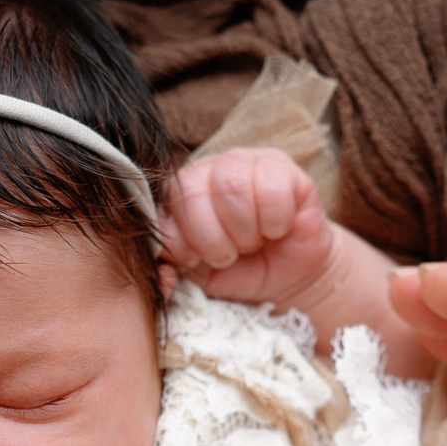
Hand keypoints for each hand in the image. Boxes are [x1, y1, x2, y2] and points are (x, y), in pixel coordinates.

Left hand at [158, 147, 338, 305]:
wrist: (283, 283)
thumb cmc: (235, 273)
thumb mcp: (193, 271)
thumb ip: (169, 256)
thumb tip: (160, 251)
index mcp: (183, 189)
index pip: (168, 197)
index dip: (182, 237)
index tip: (195, 261)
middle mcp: (212, 167)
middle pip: (195, 188)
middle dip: (212, 237)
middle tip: (229, 255)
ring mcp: (249, 162)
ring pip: (232, 185)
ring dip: (244, 231)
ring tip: (253, 243)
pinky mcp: (286, 169)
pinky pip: (273, 190)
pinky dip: (275, 222)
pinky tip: (277, 230)